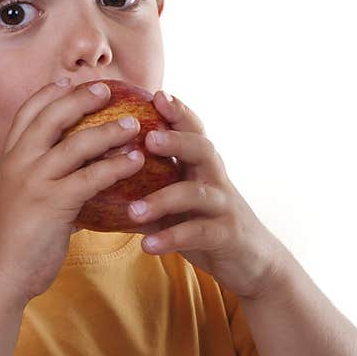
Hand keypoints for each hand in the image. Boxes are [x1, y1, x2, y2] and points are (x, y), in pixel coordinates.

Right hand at [0, 79, 146, 302]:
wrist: (0, 274)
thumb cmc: (17, 240)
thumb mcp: (23, 199)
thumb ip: (46, 180)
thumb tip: (80, 174)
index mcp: (10, 158)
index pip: (27, 112)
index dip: (49, 93)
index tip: (70, 80)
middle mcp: (19, 163)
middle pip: (51, 117)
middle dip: (80, 98)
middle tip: (107, 88)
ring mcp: (34, 181)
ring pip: (76, 143)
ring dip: (109, 131)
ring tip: (134, 124)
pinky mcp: (52, 203)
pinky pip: (91, 177)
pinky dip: (117, 166)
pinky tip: (136, 161)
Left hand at [124, 91, 290, 300]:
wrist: (252, 261)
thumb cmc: (205, 222)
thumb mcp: (184, 196)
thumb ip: (156, 181)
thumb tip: (104, 169)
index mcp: (202, 165)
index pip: (193, 130)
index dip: (179, 111)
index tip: (157, 95)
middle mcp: (215, 178)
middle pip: (201, 148)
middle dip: (175, 140)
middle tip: (147, 139)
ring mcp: (223, 206)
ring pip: (195, 194)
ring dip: (162, 200)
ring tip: (133, 210)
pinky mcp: (226, 235)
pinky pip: (198, 233)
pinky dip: (171, 238)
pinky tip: (147, 245)